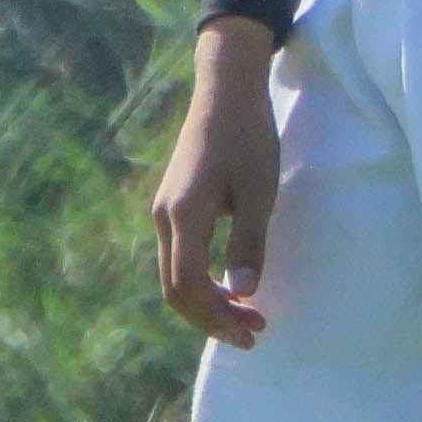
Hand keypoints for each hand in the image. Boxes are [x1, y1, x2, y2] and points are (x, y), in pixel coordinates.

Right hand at [150, 18, 285, 347]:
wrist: (225, 88)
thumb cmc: (247, 136)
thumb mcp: (257, 192)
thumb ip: (248, 243)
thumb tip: (244, 293)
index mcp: (183, 217)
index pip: (188, 287)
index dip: (217, 318)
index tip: (252, 333)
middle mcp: (163, 218)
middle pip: (176, 290)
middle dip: (212, 319)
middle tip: (254, 332)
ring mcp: (164, 210)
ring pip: (175, 275)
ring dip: (208, 302)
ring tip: (247, 313)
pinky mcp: (172, 203)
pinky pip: (179, 257)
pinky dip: (202, 281)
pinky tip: (231, 285)